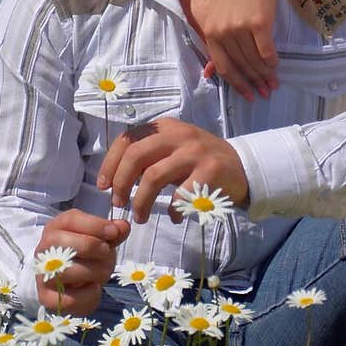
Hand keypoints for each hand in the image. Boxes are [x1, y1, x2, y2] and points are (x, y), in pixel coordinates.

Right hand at [34, 209, 130, 314]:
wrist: (73, 286)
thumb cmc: (87, 257)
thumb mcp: (102, 240)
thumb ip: (113, 233)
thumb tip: (122, 227)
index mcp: (56, 228)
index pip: (70, 220)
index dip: (95, 225)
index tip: (114, 233)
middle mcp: (44, 249)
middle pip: (63, 242)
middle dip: (91, 246)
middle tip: (106, 252)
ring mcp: (43, 274)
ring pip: (66, 271)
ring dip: (93, 271)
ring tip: (103, 272)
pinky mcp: (46, 297)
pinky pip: (68, 298)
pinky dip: (88, 295)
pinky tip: (94, 288)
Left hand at [97, 118, 248, 223]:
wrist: (242, 166)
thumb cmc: (199, 161)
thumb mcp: (173, 149)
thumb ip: (148, 156)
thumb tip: (113, 178)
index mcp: (164, 127)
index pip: (127, 140)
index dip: (110, 164)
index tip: (103, 186)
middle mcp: (178, 134)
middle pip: (135, 155)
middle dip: (121, 183)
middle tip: (118, 203)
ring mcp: (194, 151)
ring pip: (153, 176)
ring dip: (141, 201)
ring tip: (140, 216)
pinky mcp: (210, 170)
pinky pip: (181, 194)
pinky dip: (174, 210)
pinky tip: (176, 217)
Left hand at [202, 0, 281, 99]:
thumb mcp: (221, 12)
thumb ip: (219, 40)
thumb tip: (211, 71)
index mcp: (210, 31)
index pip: (223, 66)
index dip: (236, 84)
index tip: (247, 95)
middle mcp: (223, 31)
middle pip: (241, 66)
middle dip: (254, 82)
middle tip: (266, 93)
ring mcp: (240, 27)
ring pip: (253, 61)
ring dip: (265, 75)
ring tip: (273, 83)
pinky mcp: (259, 22)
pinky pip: (266, 51)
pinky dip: (272, 61)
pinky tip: (276, 66)